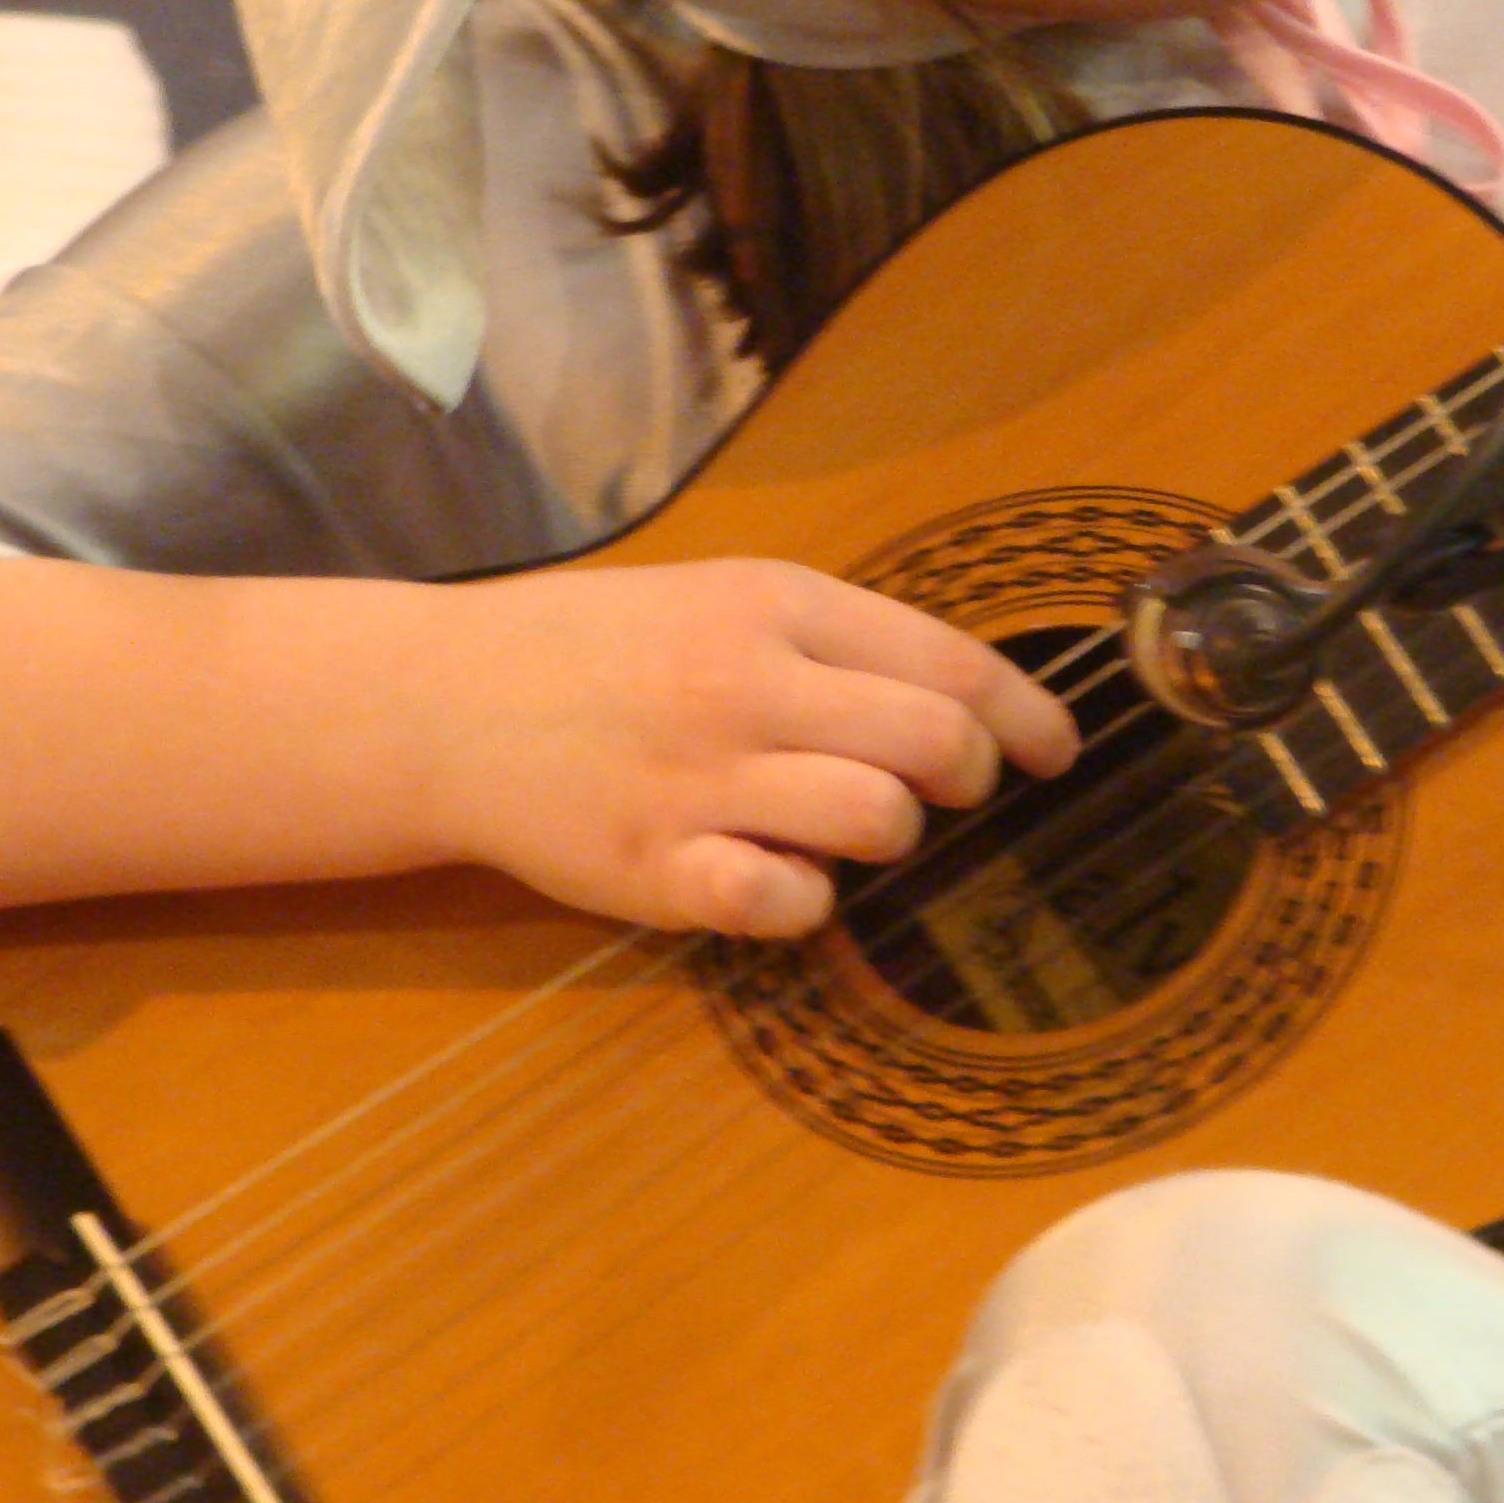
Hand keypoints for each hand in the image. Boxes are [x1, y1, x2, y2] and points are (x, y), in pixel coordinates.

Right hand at [416, 558, 1077, 936]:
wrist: (448, 701)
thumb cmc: (604, 648)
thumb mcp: (722, 599)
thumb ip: (834, 638)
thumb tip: (966, 696)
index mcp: (772, 603)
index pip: (948, 661)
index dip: (1025, 713)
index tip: (1055, 749)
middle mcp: (744, 684)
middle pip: (934, 742)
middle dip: (967, 775)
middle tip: (949, 788)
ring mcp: (700, 780)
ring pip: (878, 820)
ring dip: (888, 834)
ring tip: (842, 823)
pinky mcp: (655, 870)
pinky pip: (787, 903)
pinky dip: (806, 901)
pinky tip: (776, 876)